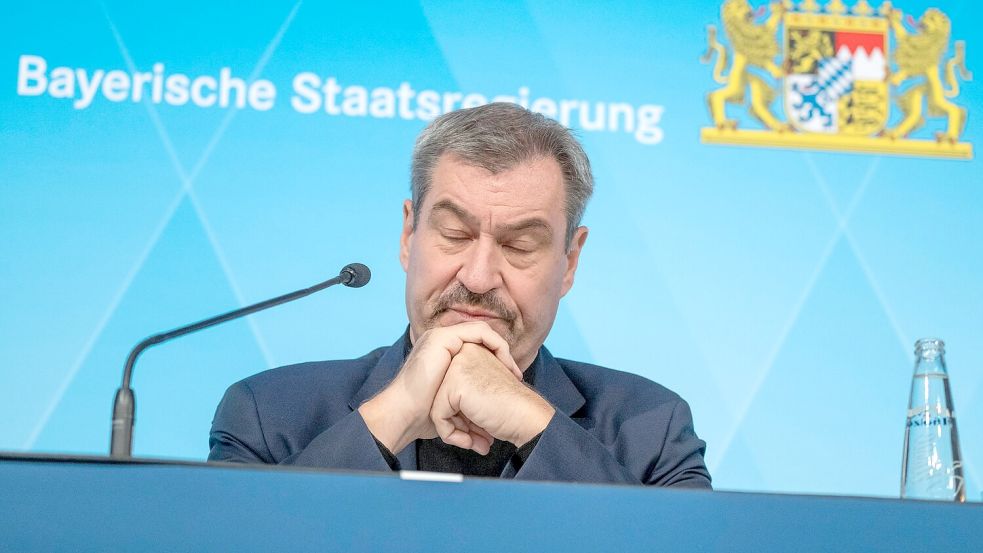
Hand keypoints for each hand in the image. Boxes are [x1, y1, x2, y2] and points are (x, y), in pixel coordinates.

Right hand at [358, 322, 519, 453]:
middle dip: (503, 355)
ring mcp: (440, 337)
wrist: (404, 415)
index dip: (497, 360)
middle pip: (481, 339)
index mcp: (441, 354)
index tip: (512, 380)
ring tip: (513, 370)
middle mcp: (440, 341)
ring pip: (482, 332)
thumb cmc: (423, 416)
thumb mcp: (452, 406)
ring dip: (501, 349)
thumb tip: (485, 431)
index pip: (476, 347)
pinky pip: (479, 331)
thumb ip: (467, 403)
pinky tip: (504, 362)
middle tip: (516, 375)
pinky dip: (495, 344)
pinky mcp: (443, 338)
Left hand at [430, 343, 554, 454]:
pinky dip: (450, 434)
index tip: (480, 426)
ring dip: (453, 430)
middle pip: (440, 394)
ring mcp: (457, 366)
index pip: (448, 385)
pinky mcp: (454, 384)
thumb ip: (461, 393)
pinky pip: (437, 416)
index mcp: (471, 351)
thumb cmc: (510, 409)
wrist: (527, 417)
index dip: (461, 413)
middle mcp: (463, 352)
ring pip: (436, 406)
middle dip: (456, 422)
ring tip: (476, 441)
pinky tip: (470, 441)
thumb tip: (440, 413)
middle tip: (478, 437)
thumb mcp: (481, 392)